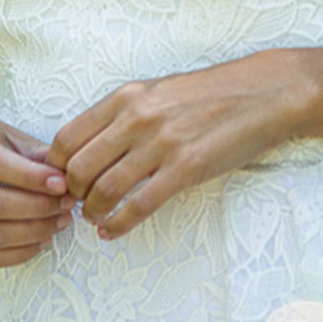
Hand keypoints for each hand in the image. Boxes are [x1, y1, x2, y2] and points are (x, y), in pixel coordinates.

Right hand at [0, 113, 74, 267]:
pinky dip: (17, 254)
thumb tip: (69, 178)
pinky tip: (40, 241)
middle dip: (38, 209)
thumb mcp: (13, 135)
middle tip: (66, 206)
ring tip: (59, 222)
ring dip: (32, 234)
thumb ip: (40, 155)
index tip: (63, 184)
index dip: (32, 179)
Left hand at [47, 50, 314, 239]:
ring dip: (93, 212)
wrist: (266, 93)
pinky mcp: (186, 168)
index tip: (63, 182)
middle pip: (77, 168)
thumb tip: (91, 146)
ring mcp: (161, 143)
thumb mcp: (160, 90)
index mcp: (126, 96)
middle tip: (78, 203)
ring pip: (103, 190)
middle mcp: (137, 117)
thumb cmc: (212, 93)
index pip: (66, 138)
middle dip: (71, 194)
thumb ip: (125, 113)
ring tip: (96, 218)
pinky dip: (118, 225)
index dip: (56, 168)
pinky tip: (113, 231)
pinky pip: (138, 206)